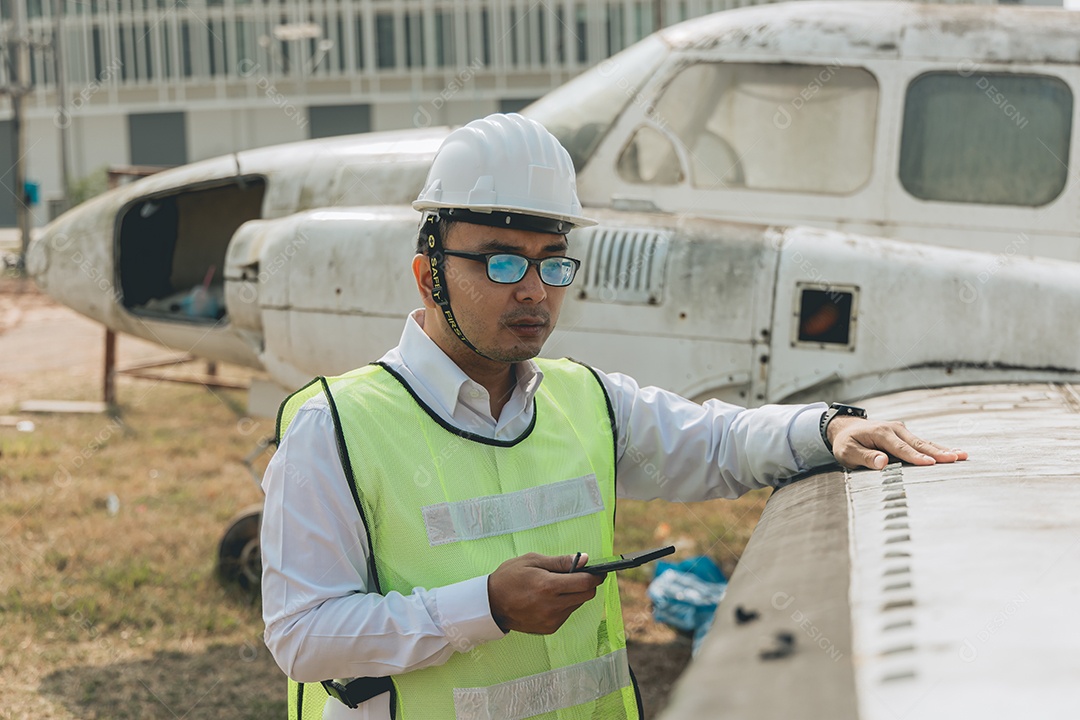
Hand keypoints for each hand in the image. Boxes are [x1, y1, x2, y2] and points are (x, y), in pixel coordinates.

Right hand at [488, 553, 603, 634]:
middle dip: (587, 584)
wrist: (491, 604)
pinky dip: (564, 605)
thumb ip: (560, 561)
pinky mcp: (549, 628)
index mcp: (548, 586)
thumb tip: (584, 559)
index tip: (599, 571)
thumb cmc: (510, 577)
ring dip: (574, 594)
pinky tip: (549, 599)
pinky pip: (566, 614)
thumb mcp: (532, 560)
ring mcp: (551, 620)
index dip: (596, 576)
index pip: (585, 583)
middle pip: (587, 595)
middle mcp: (552, 606)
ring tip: (556, 587)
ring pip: (577, 604)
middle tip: (579, 576)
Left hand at [828, 416, 967, 469]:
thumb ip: (865, 457)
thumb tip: (883, 463)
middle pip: (918, 444)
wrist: (844, 428)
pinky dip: (937, 448)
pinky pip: (922, 443)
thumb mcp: (848, 452)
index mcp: (881, 433)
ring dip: (943, 449)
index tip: (931, 463)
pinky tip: (952, 453)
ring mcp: (901, 431)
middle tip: (957, 458)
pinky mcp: (904, 435)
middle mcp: (895, 429)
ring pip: (924, 442)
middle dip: (938, 452)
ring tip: (962, 455)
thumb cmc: (846, 443)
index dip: (916, 457)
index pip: (902, 449)